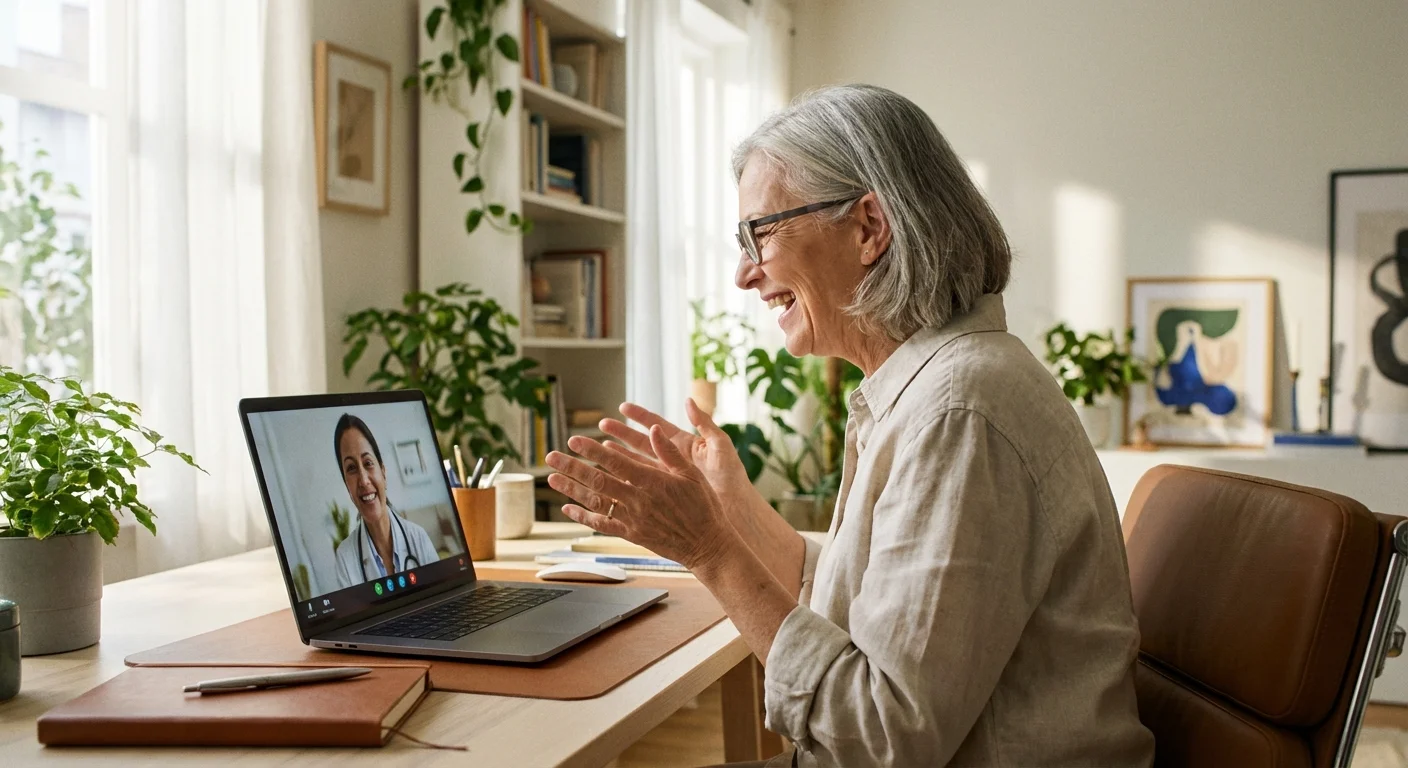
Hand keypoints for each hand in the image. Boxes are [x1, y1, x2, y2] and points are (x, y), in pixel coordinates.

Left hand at [545, 426, 740, 569]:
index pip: (615, 463)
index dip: (592, 451)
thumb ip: (669, 452)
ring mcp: (633, 519)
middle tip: (552, 456)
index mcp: (653, 482)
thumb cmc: (703, 508)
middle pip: (598, 481)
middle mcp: (639, 501)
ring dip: (571, 489)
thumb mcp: (692, 475)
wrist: (707, 545)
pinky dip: (583, 516)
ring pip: (595, 502)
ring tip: (552, 477)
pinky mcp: (632, 534)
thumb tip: (654, 429)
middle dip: (572, 467)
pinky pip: (602, 525)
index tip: (575, 440)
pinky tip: (568, 508)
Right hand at [599, 400, 764, 516]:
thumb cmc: (732, 477)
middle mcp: (673, 460)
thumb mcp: (721, 447)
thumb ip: (705, 423)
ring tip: (600, 449)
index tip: (622, 407)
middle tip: (602, 425)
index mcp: (685, 445)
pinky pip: (642, 487)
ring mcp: (668, 478)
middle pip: (642, 443)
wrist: (736, 510)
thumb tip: (688, 401)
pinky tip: (612, 478)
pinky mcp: (666, 495)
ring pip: (637, 465)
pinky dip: (626, 482)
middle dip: (622, 434)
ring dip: (619, 457)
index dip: (640, 416)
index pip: (658, 427)